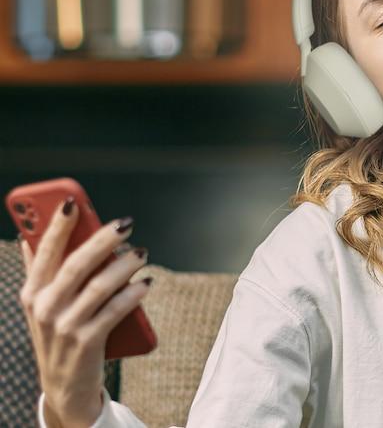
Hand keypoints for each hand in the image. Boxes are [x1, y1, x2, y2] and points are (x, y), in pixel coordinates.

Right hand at [17, 197, 150, 426]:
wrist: (66, 387)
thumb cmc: (59, 335)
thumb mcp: (42, 304)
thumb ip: (39, 271)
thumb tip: (28, 236)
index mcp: (32, 292)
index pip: (43, 251)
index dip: (57, 225)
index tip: (73, 202)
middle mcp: (45, 307)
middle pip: (77, 263)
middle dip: (103, 239)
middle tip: (126, 224)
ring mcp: (65, 326)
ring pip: (100, 285)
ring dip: (125, 265)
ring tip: (142, 252)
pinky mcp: (87, 342)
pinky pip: (115, 310)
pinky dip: (133, 294)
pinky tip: (146, 283)